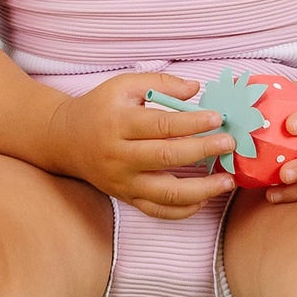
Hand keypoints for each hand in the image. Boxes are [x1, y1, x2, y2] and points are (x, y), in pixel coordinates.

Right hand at [47, 72, 239, 219]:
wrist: (67, 139)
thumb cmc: (100, 108)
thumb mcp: (123, 86)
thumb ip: (160, 84)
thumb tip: (196, 89)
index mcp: (118, 123)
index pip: (162, 124)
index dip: (192, 122)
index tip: (218, 117)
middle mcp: (119, 155)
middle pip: (167, 157)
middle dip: (203, 150)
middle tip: (229, 143)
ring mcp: (123, 181)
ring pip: (167, 193)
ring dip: (202, 189)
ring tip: (227, 180)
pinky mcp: (126, 197)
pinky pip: (158, 211)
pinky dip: (183, 210)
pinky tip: (203, 198)